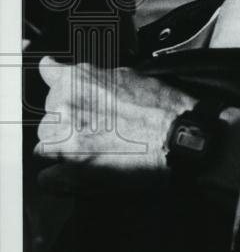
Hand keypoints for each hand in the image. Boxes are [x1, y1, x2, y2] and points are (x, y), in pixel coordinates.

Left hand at [34, 56, 195, 193]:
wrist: (181, 138)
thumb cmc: (164, 109)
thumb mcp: (130, 75)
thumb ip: (96, 75)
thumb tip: (75, 73)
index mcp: (78, 79)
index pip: (48, 75)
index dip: (59, 86)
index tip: (60, 90)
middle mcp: (65, 106)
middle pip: (48, 116)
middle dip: (67, 123)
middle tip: (98, 130)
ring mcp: (64, 139)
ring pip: (46, 146)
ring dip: (65, 150)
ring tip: (98, 152)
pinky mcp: (71, 170)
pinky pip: (47, 178)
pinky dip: (61, 179)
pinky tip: (83, 174)